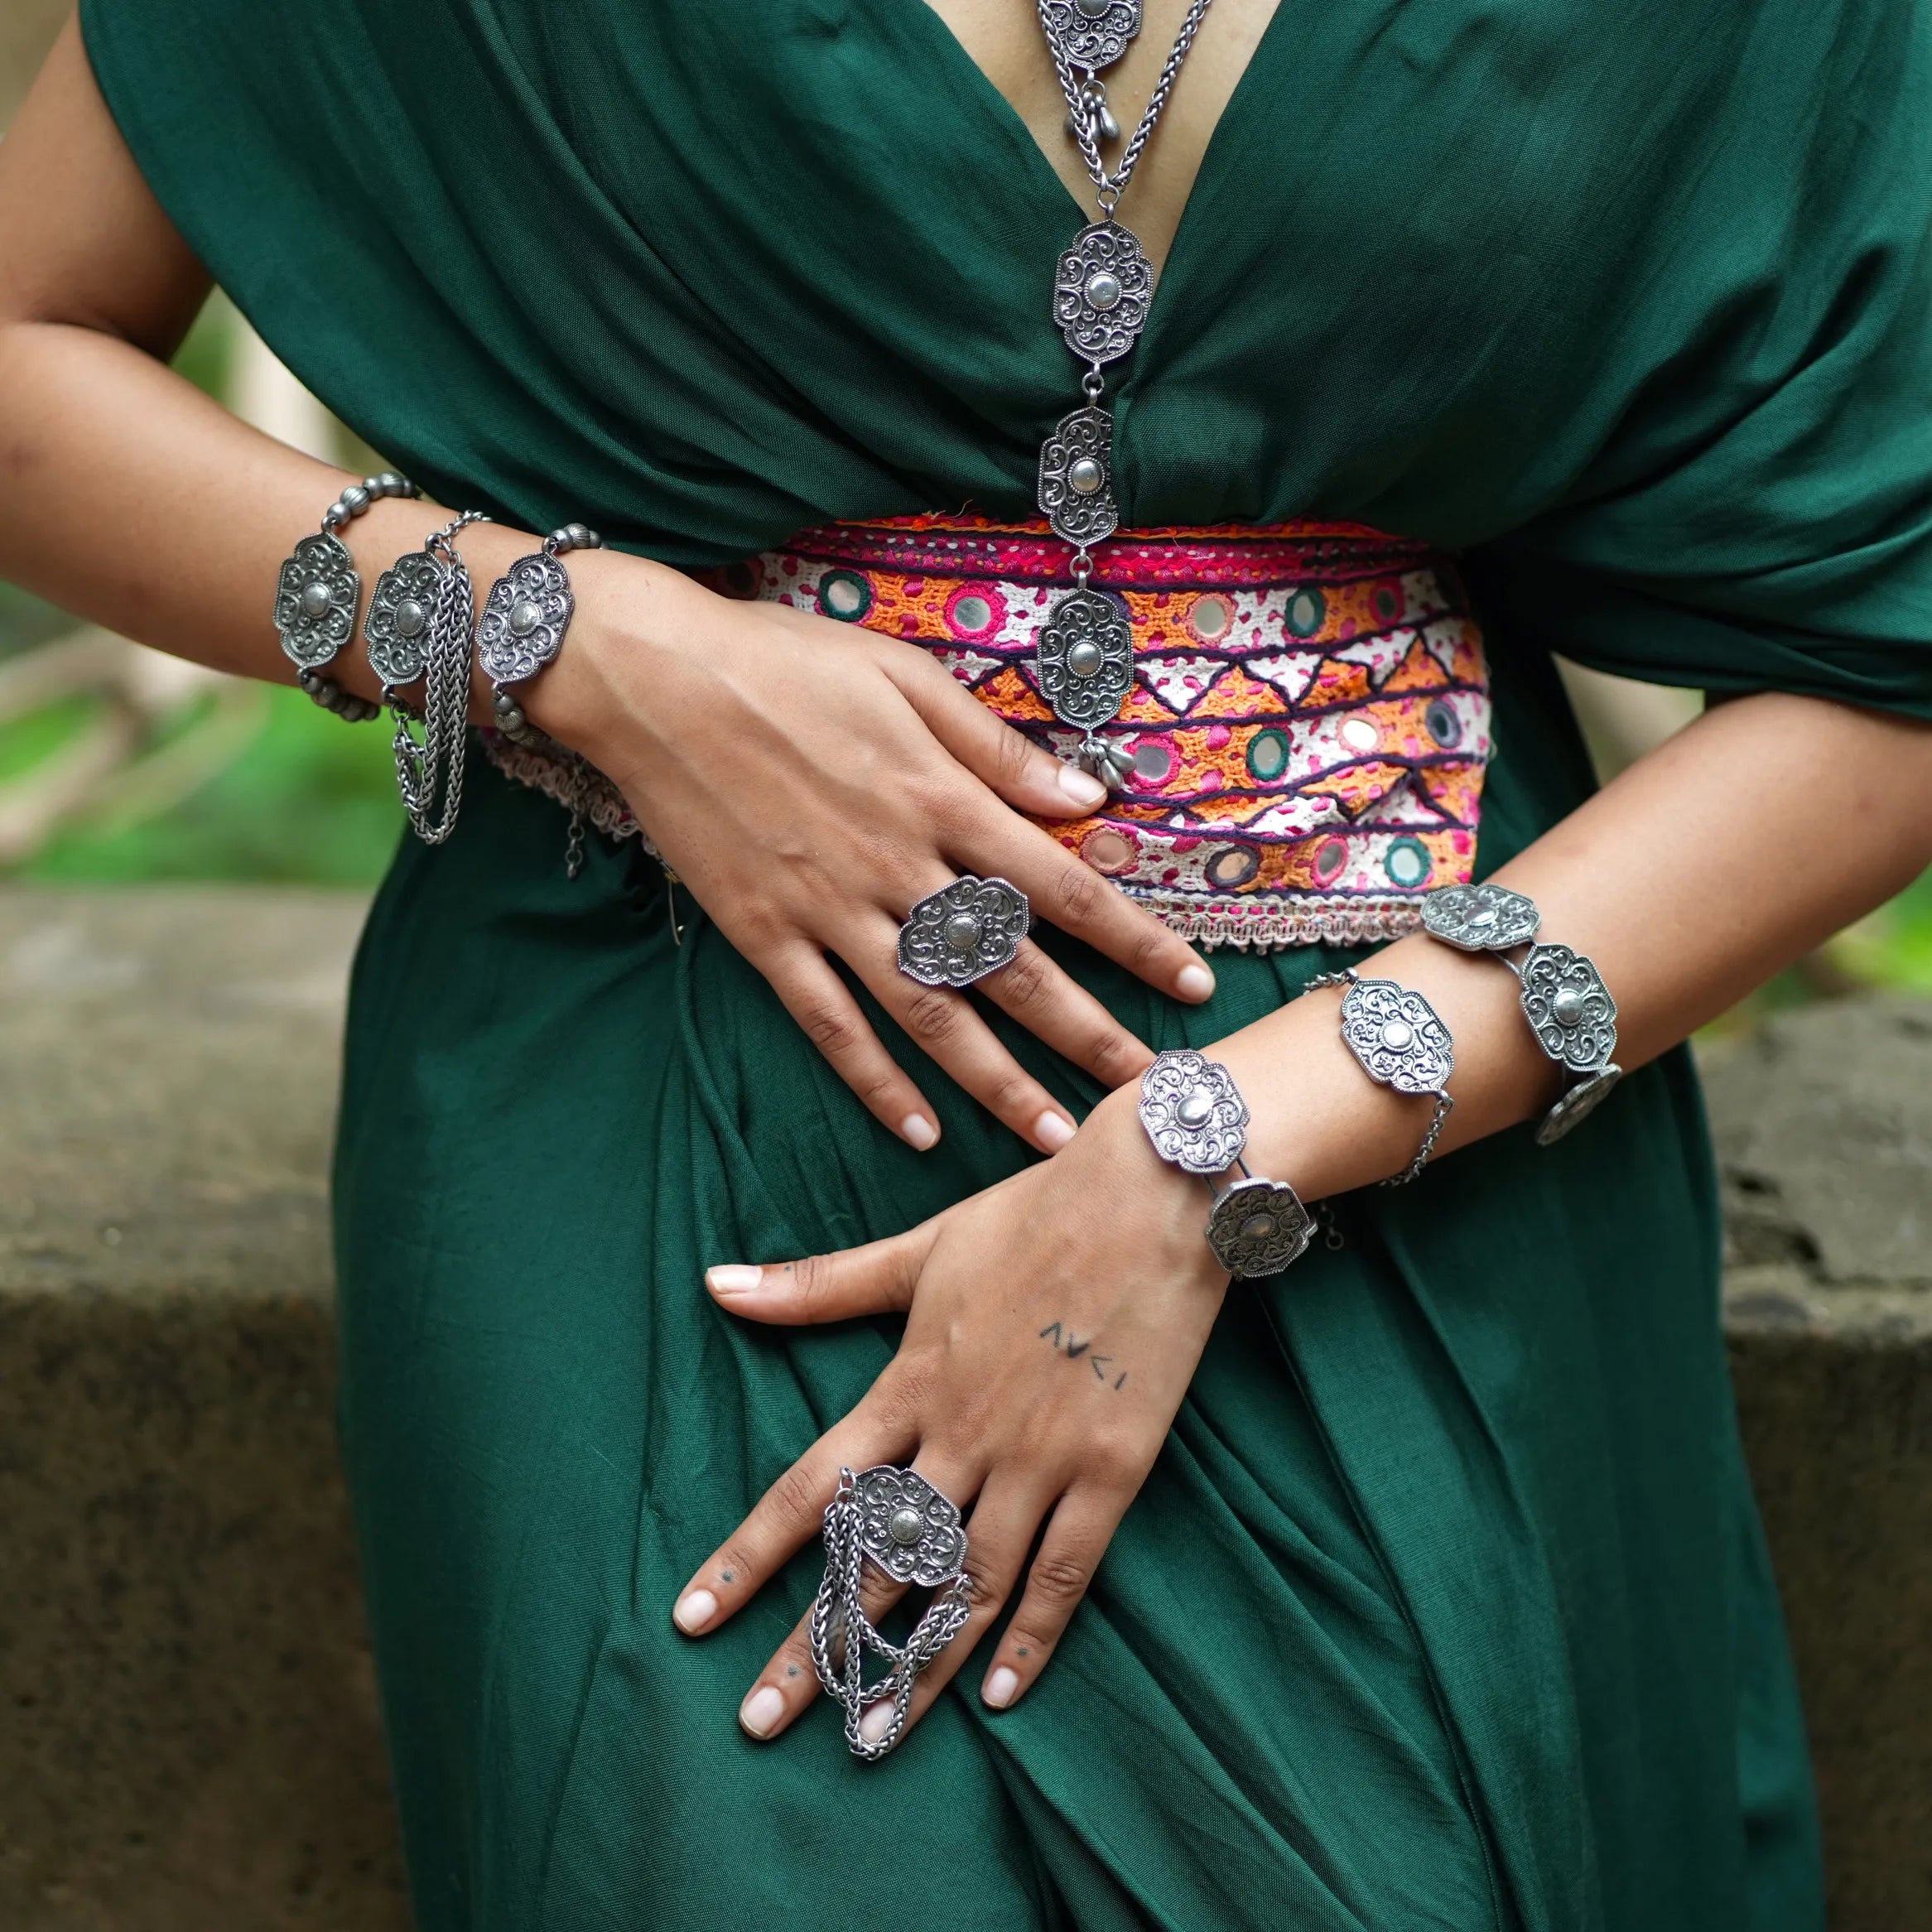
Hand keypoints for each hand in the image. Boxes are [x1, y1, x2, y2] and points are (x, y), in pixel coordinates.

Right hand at [532, 558, 1214, 1153]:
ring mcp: (828, 910)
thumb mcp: (905, 675)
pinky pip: (829, 1025)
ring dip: (996, 1081)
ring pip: (929, 1013)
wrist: (652, 680)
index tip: (1193, 982)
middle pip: (1009, 966)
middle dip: (1086, 1033)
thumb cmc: (785, 663)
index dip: (1134, 937)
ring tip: (1054, 1137)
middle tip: (1147, 1092)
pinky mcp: (765, 937)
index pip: (1061, 883)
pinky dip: (874, 1082)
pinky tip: (920, 1131)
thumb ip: (996, 747)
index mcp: (940, 795)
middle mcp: (896, 865)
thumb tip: (1086, 795)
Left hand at [668, 1088, 1228, 1744]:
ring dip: (915, 1667)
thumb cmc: (1032, 1212)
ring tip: (870, 1737)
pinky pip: (1064, 1573)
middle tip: (759, 1723)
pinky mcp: (1113, 1469)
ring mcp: (1041, 1458)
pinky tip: (1000, 1696)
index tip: (690, 1618)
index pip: (810, 1489)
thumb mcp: (919, 1249)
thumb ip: (820, 1285)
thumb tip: (716, 1285)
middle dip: (816, 1647)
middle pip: (877, 1560)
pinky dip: (1030, 1638)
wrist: (1154, 1193)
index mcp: (910, 1382)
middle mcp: (964, 1433)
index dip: (747, 1557)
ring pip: (965, 1583)